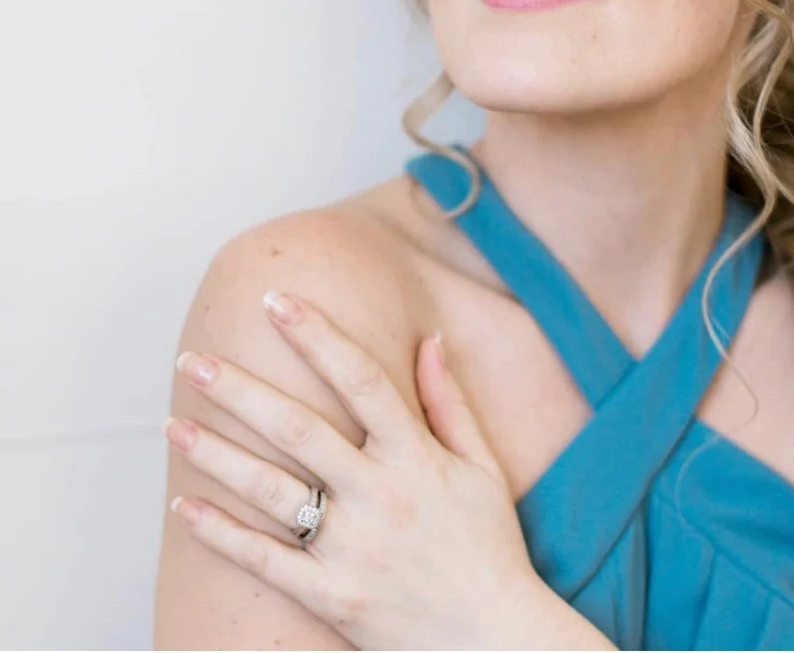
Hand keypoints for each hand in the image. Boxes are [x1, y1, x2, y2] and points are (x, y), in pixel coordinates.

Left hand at [163, 289, 550, 649]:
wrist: (496, 642)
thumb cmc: (490, 546)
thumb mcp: (482, 467)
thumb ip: (449, 401)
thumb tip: (428, 337)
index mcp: (417, 457)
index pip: (360, 379)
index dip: (317, 334)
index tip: (276, 300)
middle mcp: (380, 497)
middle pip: (297, 429)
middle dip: (239, 390)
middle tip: (192, 361)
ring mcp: (353, 550)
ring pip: (269, 492)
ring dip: (216, 456)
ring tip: (172, 425)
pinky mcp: (332, 597)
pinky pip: (265, 563)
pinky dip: (220, 535)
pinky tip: (182, 508)